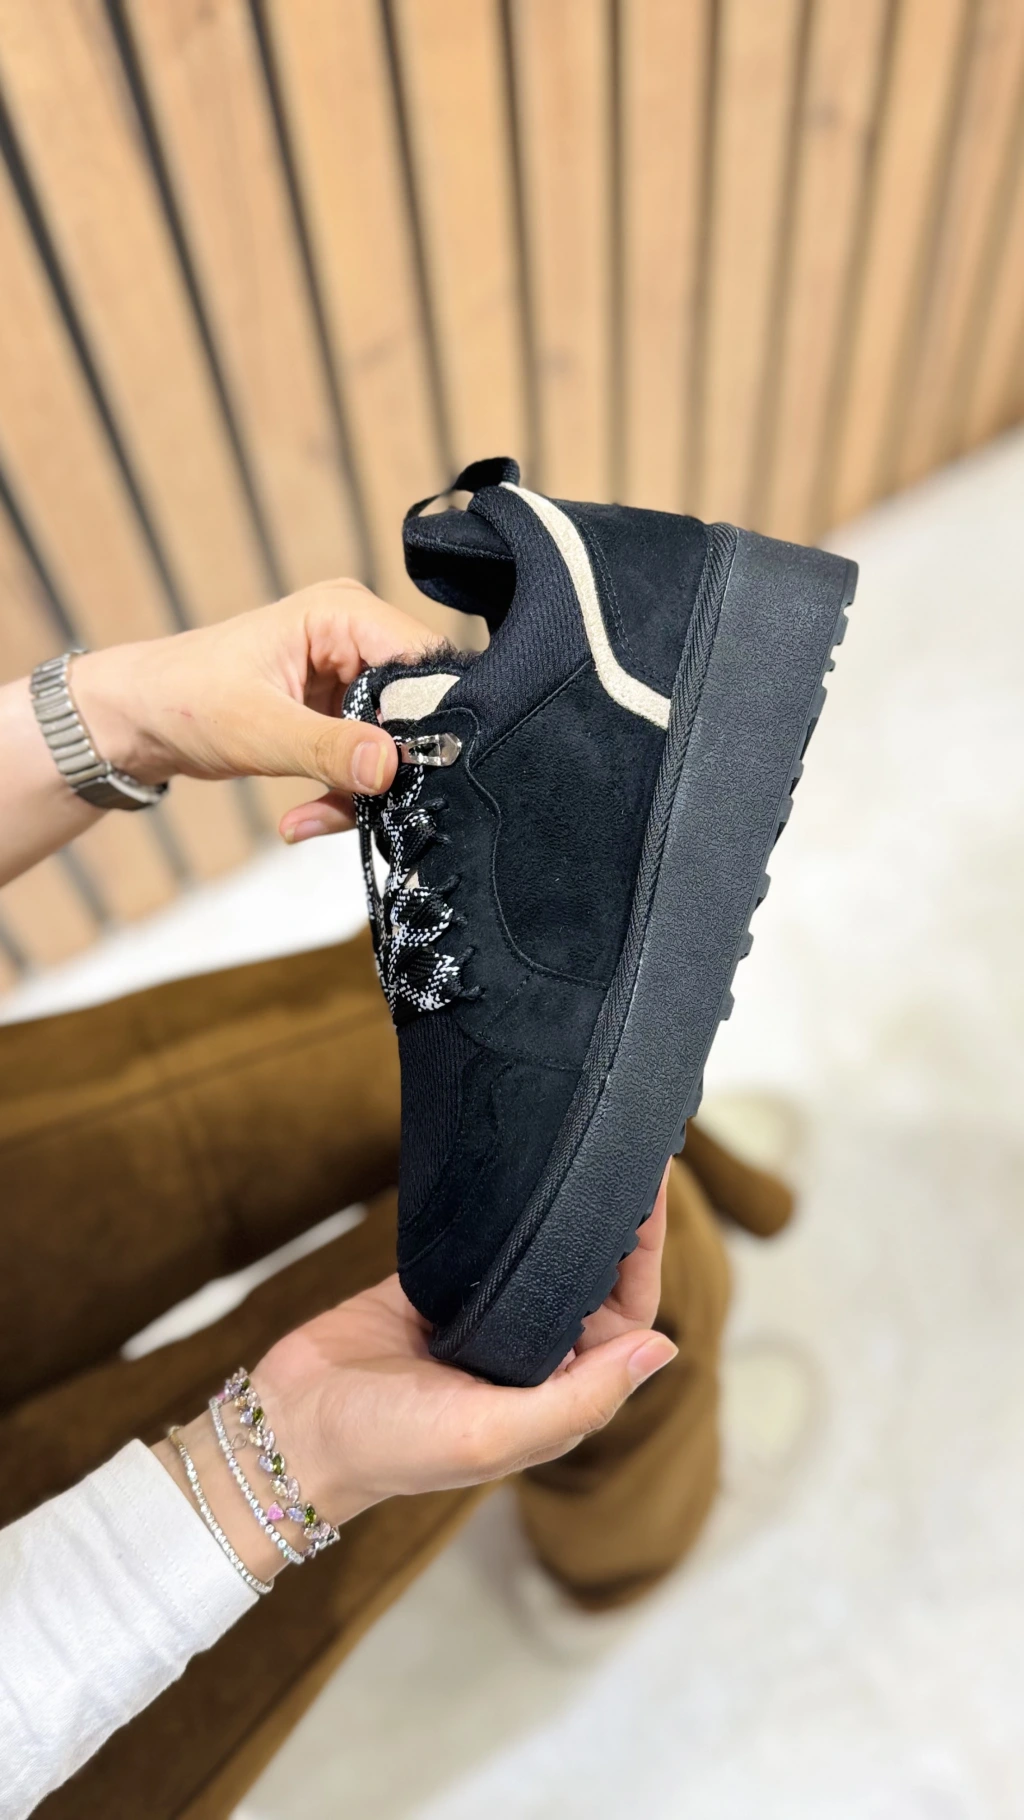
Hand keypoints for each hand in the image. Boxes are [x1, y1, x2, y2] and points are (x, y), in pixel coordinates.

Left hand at [72, 579, 441, 839]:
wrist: (140, 719)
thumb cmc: (184, 700)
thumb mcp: (258, 728)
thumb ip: (328, 748)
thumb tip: (390, 766)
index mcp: (343, 614)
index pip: (423, 659)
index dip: (434, 716)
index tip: (424, 773)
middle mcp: (357, 637)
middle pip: (417, 705)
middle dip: (394, 764)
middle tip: (371, 807)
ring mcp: (351, 676)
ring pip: (395, 742)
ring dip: (362, 790)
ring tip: (311, 819)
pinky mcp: (341, 713)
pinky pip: (367, 760)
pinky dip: (343, 795)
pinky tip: (302, 818)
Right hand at [157, 1171, 675, 1581]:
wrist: (290, 1427)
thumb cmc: (392, 1447)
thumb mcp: (493, 1433)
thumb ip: (581, 1398)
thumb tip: (665, 1350)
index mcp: (554, 1394)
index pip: (624, 1319)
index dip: (642, 1260)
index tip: (647, 1198)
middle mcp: (527, 1355)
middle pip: (591, 1279)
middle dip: (610, 1224)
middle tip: (623, 1155)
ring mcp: (482, 1318)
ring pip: (542, 1256)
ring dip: (564, 1212)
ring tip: (584, 1151)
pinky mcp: (435, 1288)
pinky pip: (483, 1241)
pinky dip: (504, 1210)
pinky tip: (522, 1169)